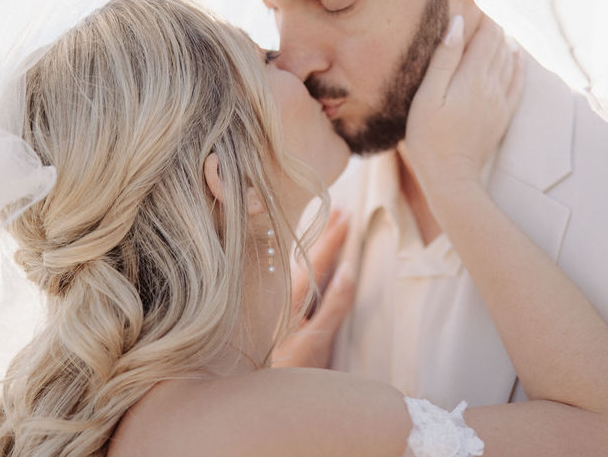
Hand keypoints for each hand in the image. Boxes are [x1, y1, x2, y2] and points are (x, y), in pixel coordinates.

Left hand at [271, 210, 355, 367]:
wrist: (259, 397)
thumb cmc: (289, 371)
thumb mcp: (317, 340)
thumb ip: (334, 305)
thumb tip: (348, 269)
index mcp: (293, 298)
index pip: (317, 259)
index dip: (333, 237)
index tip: (347, 215)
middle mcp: (285, 297)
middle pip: (308, 258)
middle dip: (325, 233)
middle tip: (341, 210)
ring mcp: (283, 306)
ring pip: (302, 266)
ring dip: (316, 245)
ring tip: (328, 224)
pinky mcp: (283, 317)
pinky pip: (300, 279)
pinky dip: (310, 263)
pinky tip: (313, 262)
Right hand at [403, 15, 523, 194]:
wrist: (451, 176)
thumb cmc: (429, 137)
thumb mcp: (427, 96)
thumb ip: (444, 59)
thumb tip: (459, 24)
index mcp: (473, 76)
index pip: (486, 35)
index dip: (483, 15)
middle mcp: (492, 85)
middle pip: (499, 45)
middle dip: (493, 25)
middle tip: (486, 8)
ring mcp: (500, 101)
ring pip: (509, 60)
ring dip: (504, 41)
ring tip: (497, 26)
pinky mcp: (502, 115)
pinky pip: (517, 83)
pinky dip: (518, 65)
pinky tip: (517, 57)